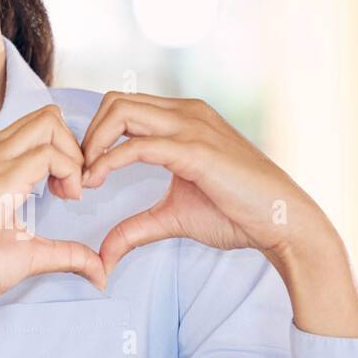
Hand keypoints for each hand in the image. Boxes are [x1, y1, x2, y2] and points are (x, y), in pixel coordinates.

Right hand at [0, 103, 106, 311]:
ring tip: (71, 194)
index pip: (38, 127)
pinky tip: (67, 198)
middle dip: (75, 147)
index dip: (65, 152)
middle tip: (75, 188)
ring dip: (74, 156)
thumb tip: (99, 272)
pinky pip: (47, 154)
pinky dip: (70, 171)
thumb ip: (64, 254)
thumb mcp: (27, 254)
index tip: (68, 190)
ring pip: (50, 124)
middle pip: (47, 116)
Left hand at [79, 92, 357, 337]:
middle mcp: (186, 113)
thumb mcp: (173, 218)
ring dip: (92, 145)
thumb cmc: (236, 214)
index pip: (122, 108)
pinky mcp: (195, 150)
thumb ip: (135, 229)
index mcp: (182, 120)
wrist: (282, 222)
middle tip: (75, 175)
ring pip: (121, 112)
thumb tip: (103, 255)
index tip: (79, 174)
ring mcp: (192, 127)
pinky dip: (109, 162)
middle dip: (86, 136)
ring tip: (83, 180)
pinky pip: (138, 146)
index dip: (94, 137)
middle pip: (114, 101)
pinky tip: (97, 181)